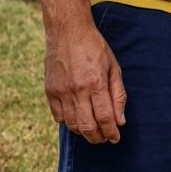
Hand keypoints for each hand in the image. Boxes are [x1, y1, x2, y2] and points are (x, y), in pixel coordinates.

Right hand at [44, 20, 126, 144]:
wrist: (68, 32)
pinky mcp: (50, 92)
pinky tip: (77, 120)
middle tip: (104, 139)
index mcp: (96, 83)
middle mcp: (77, 90)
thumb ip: (118, 94)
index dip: (111, 132)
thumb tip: (120, 120)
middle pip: (87, 126)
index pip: (105, 117)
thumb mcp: (113, 66)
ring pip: (72, 125)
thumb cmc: (95, 48)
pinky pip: (58, 117)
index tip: (115, 138)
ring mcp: (61, 92)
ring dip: (84, 132)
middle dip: (98, 137)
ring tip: (93, 131)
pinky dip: (69, 123)